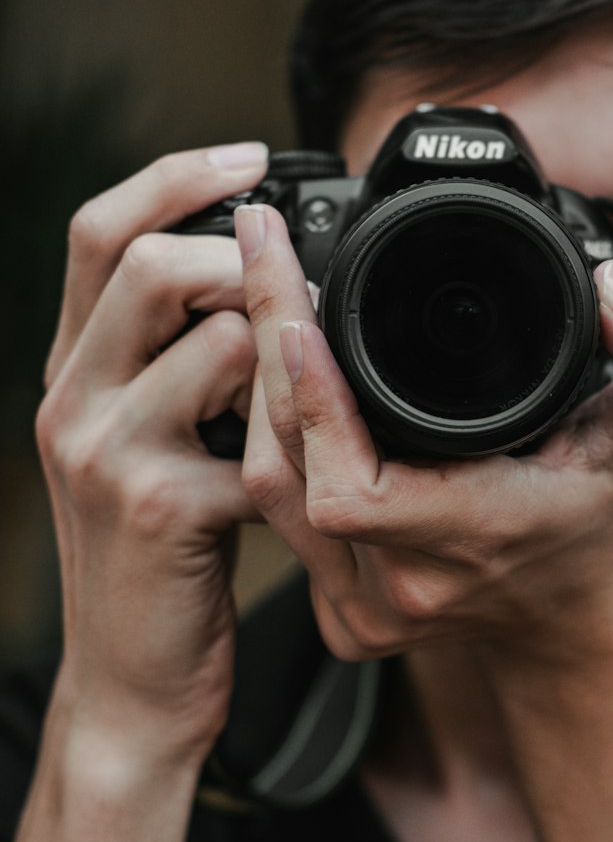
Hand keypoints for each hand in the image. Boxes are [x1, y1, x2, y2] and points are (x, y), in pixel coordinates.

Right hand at [35, 144, 268, 769]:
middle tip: (300, 290)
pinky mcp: (159, 508)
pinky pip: (253, 433)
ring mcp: (105, 452)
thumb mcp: (152, 446)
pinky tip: (311, 476)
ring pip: (216, 339)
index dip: (173, 176)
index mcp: (74, 371)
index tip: (253, 155)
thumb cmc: (161, 561)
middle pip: (147, 261)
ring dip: (287, 354)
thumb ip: (181, 369)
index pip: (97, 229)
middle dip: (241, 256)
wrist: (135, 686)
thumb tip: (264, 290)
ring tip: (312, 396)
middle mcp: (71, 398)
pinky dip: (299, 442)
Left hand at [236, 202, 612, 676]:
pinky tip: (269, 367)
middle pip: (289, 468)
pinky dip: (266, 433)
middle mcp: (406, 586)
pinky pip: (273, 513)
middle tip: (263, 246)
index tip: (301, 309)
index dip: (316, 403)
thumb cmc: (600, 517)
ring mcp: (362, 608)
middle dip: (266, 347)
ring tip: (263, 287)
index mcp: (476, 540)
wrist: (572, 615)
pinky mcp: (337, 610)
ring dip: (256, 385)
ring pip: (266, 488)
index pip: (355, 489)